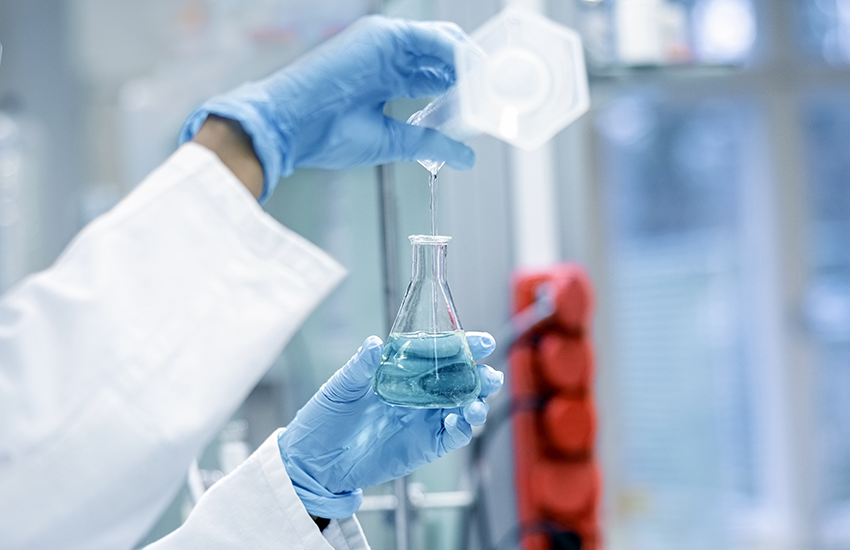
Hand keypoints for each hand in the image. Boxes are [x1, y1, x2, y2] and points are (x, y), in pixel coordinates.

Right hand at [179, 16, 475, 202]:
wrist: (287, 127)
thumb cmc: (323, 135)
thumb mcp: (389, 140)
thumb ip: (428, 142)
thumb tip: (465, 158)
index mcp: (385, 79)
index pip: (437, 77)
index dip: (464, 87)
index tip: (487, 103)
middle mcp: (387, 57)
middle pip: (444, 57)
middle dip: (473, 74)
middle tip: (498, 92)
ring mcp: (384, 44)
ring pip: (442, 45)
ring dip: (470, 63)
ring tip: (494, 84)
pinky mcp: (382, 36)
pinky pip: (432, 40)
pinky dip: (456, 54)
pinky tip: (475, 72)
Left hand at [278, 332, 502, 517]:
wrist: (315, 461)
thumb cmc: (325, 418)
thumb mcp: (340, 388)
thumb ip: (360, 367)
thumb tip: (374, 343)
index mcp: (403, 370)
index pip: (439, 352)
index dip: (461, 346)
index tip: (479, 341)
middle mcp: (419, 392)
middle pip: (459, 379)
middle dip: (478, 375)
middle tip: (488, 374)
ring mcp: (424, 419)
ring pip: (463, 407)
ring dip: (476, 402)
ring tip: (478, 403)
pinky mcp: (425, 445)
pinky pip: (452, 436)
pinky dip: (462, 429)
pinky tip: (462, 422)